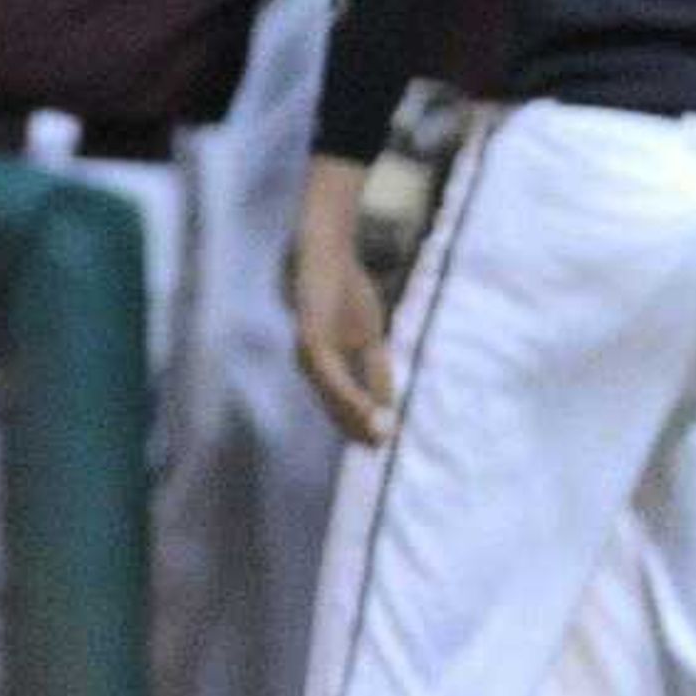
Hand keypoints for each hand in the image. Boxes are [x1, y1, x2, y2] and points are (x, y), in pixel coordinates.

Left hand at [290, 222, 400, 445]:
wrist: (326, 246)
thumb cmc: (343, 286)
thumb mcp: (369, 334)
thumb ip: (376, 369)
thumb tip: (388, 405)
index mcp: (322, 364)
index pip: (340, 404)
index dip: (360, 425)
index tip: (381, 447)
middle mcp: (309, 361)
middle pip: (332, 404)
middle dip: (357, 428)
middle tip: (380, 449)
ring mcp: (307, 349)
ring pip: (330, 393)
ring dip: (354, 416)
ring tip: (377, 436)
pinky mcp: (309, 334)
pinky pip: (328, 372)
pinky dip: (347, 392)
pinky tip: (365, 407)